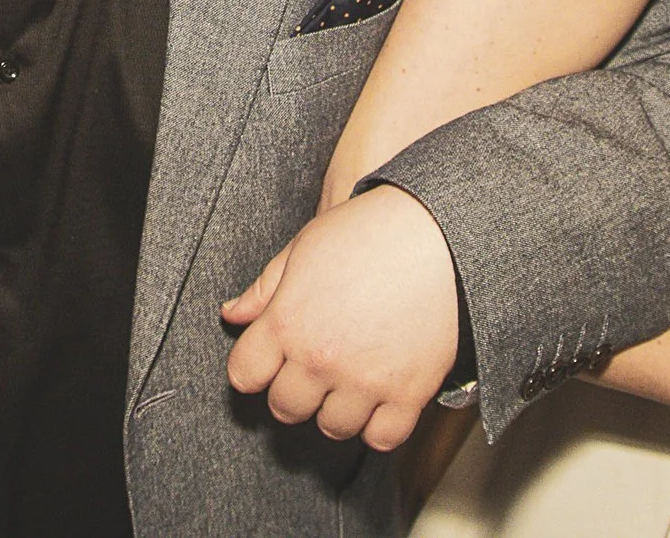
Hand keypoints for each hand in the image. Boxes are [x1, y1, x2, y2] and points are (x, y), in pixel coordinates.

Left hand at [221, 185, 458, 450]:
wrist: (439, 231)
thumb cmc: (367, 232)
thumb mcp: (303, 248)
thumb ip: (264, 288)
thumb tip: (231, 315)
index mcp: (287, 321)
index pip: (244, 375)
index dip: (254, 367)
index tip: (270, 360)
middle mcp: (320, 358)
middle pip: (285, 408)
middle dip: (294, 390)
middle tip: (315, 369)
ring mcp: (365, 380)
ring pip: (332, 427)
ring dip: (336, 409)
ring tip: (350, 380)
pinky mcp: (408, 393)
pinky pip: (382, 438)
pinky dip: (379, 426)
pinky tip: (380, 399)